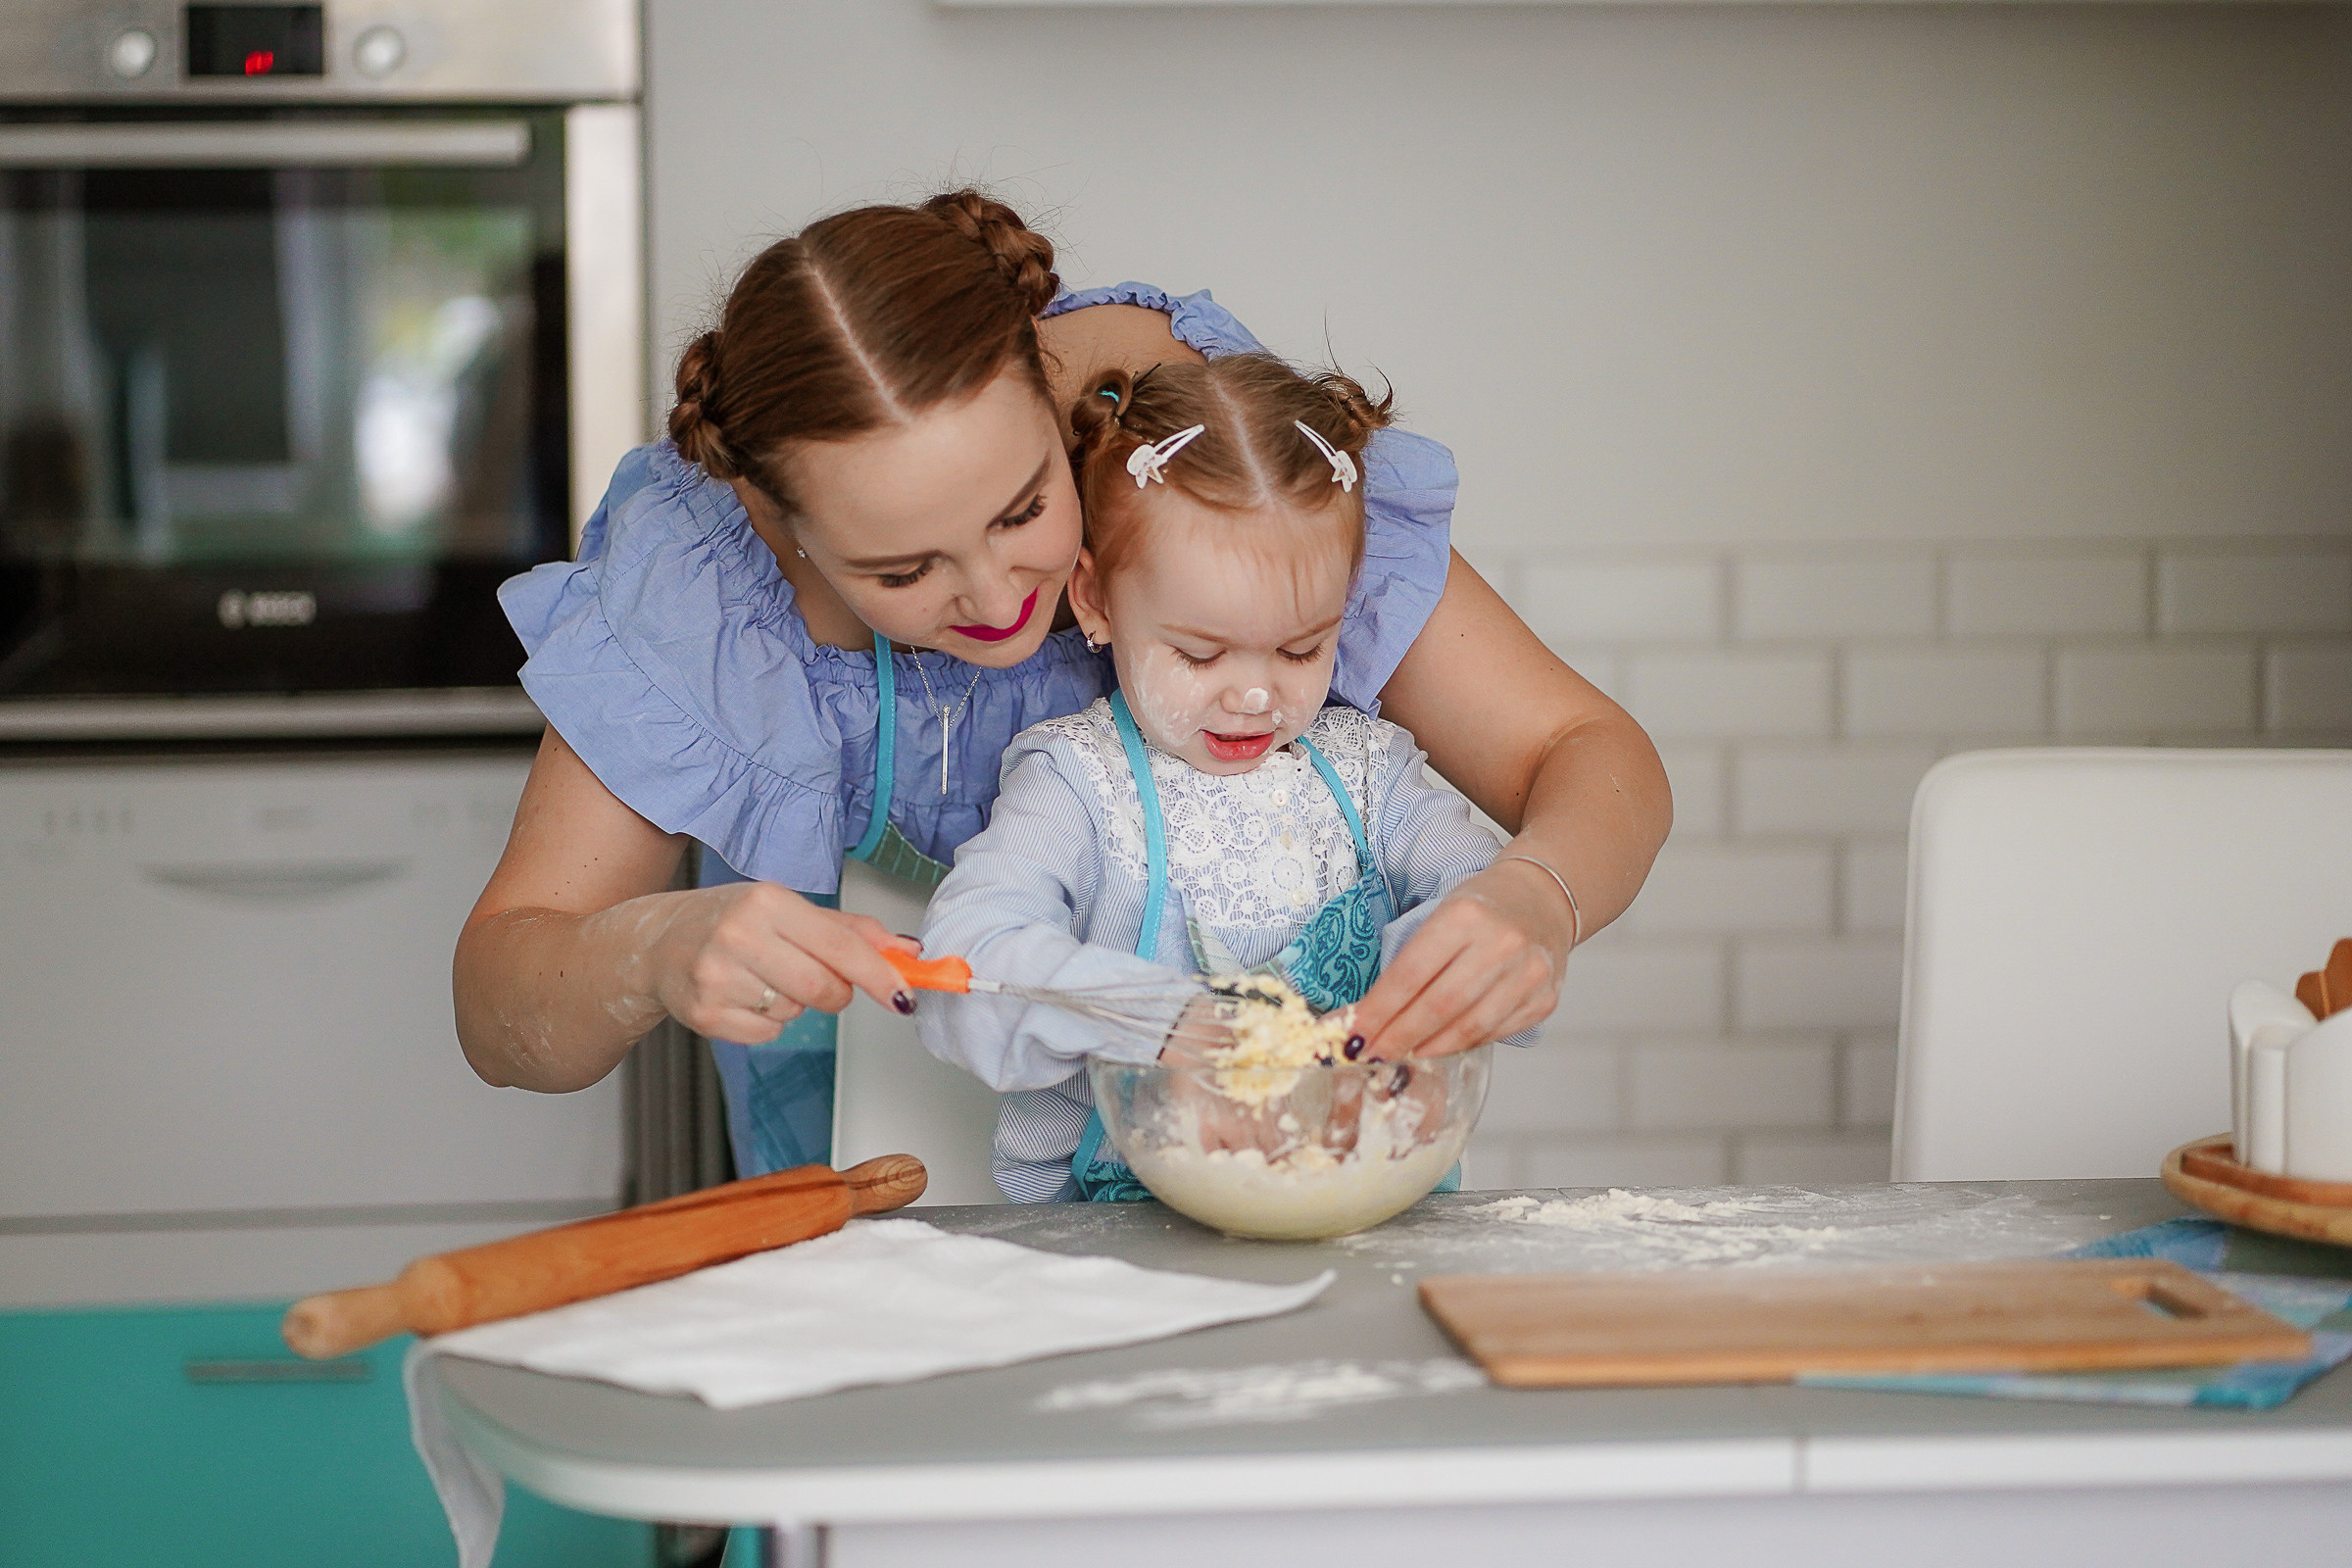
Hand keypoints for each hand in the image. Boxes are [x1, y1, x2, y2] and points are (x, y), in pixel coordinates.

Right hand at [636, 881, 916, 1042]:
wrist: (658, 941)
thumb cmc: (731, 920)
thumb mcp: (789, 910)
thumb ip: (851, 931)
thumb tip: (906, 950)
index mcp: (767, 902)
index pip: (841, 946)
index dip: (879, 975)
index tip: (904, 996)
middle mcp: (739, 935)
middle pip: (822, 988)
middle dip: (835, 993)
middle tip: (821, 981)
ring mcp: (717, 976)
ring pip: (795, 1012)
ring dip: (795, 1003)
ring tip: (763, 977)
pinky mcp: (704, 1013)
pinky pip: (767, 1034)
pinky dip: (767, 1023)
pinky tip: (744, 996)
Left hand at [1351, 858, 1569, 1057]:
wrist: (1542, 899)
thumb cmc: (1482, 908)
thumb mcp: (1440, 916)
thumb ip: (1411, 964)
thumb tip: (1368, 1016)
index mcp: (1465, 914)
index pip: (1411, 973)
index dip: (1379, 1010)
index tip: (1356, 1034)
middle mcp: (1502, 943)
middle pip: (1439, 1006)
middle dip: (1399, 1037)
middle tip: (1373, 1054)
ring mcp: (1529, 973)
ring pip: (1469, 1027)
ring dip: (1429, 1048)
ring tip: (1403, 1056)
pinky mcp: (1544, 998)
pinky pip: (1495, 1033)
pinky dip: (1463, 1044)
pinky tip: (1441, 1046)